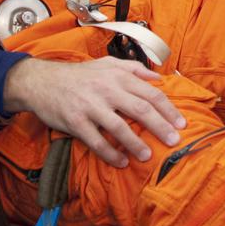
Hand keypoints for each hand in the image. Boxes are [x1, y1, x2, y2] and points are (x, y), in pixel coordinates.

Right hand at [2, 57, 185, 166]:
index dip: (169, 109)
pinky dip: (110, 154)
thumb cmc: (80, 75)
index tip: (182, 123)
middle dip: (161, 127)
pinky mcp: (76, 121)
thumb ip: (134, 69)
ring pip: (120, 127)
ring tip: (148, 156)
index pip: (151, 93)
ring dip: (136, 144)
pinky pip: (96, 141)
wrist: (42, 81)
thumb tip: (159, 78)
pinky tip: (121, 162)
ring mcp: (91, 106)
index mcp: (119, 76)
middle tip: (174, 141)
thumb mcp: (107, 63)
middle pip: (141, 109)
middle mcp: (107, 89)